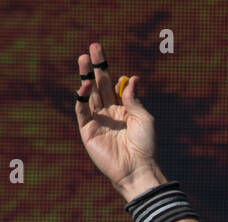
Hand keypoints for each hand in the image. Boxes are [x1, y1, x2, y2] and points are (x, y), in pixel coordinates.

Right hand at [73, 41, 161, 199]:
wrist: (138, 169)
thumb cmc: (146, 146)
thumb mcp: (144, 118)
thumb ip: (134, 99)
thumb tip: (130, 78)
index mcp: (125, 111)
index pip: (115, 87)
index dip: (112, 74)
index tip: (111, 63)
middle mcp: (110, 114)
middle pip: (100, 85)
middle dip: (96, 67)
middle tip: (93, 47)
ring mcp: (98, 121)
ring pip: (89, 94)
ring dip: (86, 76)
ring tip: (83, 58)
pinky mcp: (88, 130)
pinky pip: (82, 110)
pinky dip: (82, 97)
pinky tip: (84, 85)